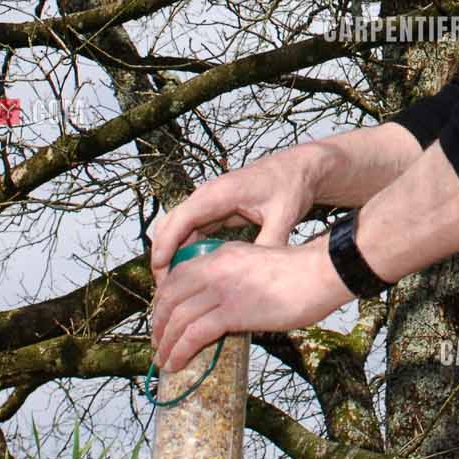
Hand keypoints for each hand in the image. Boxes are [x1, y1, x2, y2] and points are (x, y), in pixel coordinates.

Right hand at [149, 147, 323, 276]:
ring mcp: (209, 202)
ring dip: (173, 254)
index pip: (180, 220)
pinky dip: (186, 250)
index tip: (159, 273)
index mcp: (219, 193)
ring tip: (174, 288)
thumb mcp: (283, 216)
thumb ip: (269, 243)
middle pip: (171, 225)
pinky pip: (192, 231)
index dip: (165, 246)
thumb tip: (259, 275)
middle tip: (164, 289)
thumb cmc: (290, 186)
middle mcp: (208, 195)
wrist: (299, 168)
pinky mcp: (215, 209)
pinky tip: (192, 273)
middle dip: (163, 255)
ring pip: (178, 229)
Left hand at [151, 240, 353, 372]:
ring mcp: (222, 289)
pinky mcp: (232, 311)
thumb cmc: (298, 274)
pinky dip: (180, 351)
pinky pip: (194, 334)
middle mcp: (215, 268)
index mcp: (220, 255)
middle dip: (159, 324)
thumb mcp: (256, 267)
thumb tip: (224, 311)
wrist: (319, 272)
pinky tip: (177, 363)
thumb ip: (235, 282)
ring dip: (165, 343)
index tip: (163, 320)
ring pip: (178, 318)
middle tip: (158, 343)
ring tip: (164, 360)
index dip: (164, 301)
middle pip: (170, 297)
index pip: (178, 276)